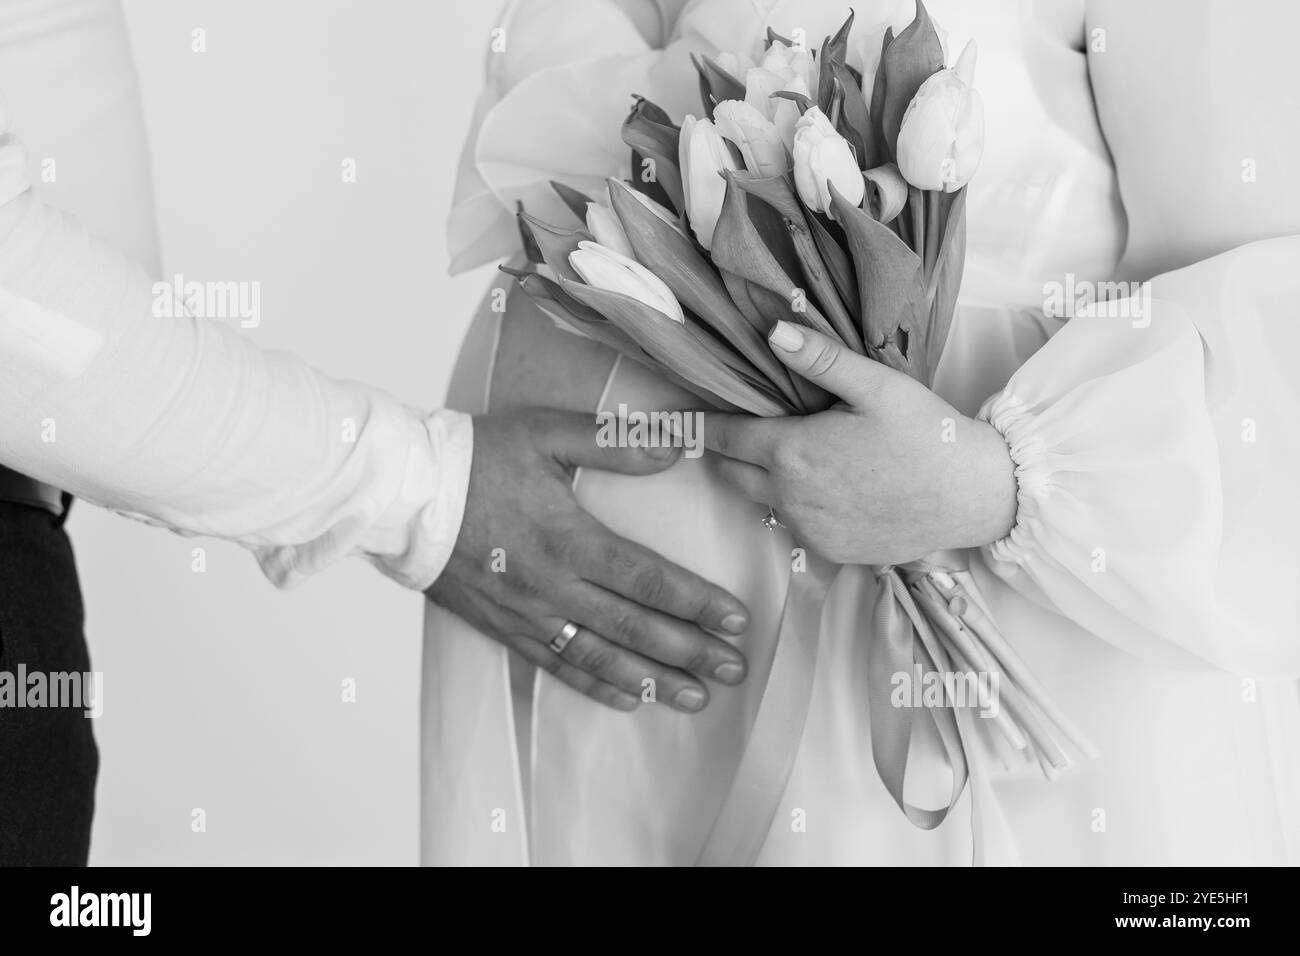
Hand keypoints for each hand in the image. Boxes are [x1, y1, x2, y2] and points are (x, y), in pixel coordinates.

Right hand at [427, 408, 749, 713]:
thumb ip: (615, 443)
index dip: (697, 603)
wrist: (404, 495)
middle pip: (634, 628)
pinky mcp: (505, 628)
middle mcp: (553, 585)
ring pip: (600, 657)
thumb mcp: (547, 433)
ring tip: (696, 697)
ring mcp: (527, 613)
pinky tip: (630, 699)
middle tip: (735, 670)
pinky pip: (557, 666)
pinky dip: (597, 685)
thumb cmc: (477, 457)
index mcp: (569, 538)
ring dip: (653, 679)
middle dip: (691, 651)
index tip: (738, 621)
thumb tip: (677, 447)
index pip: (649, 580)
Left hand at [704, 321, 1017, 565]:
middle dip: (728, 452)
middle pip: (730, 474)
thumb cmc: (927, 434)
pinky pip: (792, 527)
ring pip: (760, 502)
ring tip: (790, 454)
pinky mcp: (829, 553)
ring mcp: (808, 531)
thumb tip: (771, 330)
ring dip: (761, 480)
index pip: (723, 438)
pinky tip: (826, 486)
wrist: (974, 497)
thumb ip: (820, 360)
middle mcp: (789, 499)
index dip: (698, 425)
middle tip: (739, 428)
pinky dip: (794, 506)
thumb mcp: (876, 386)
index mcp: (792, 453)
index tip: (674, 420)